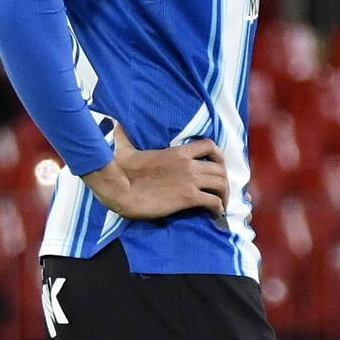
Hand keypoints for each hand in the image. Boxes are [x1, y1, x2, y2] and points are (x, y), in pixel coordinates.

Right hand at [81, 120, 228, 220]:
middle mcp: (189, 164)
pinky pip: (213, 202)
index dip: (219, 156)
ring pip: (221, 184)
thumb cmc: (122, 170)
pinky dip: (218, 209)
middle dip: (224, 180)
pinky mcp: (188, 197)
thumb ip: (125, 136)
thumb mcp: (125, 147)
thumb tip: (115, 124)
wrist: (120, 189)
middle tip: (220, 191)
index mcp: (179, 151)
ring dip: (224, 195)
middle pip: (220, 168)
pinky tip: (216, 214)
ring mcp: (190, 180)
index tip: (218, 166)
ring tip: (221, 204)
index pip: (209, 145)